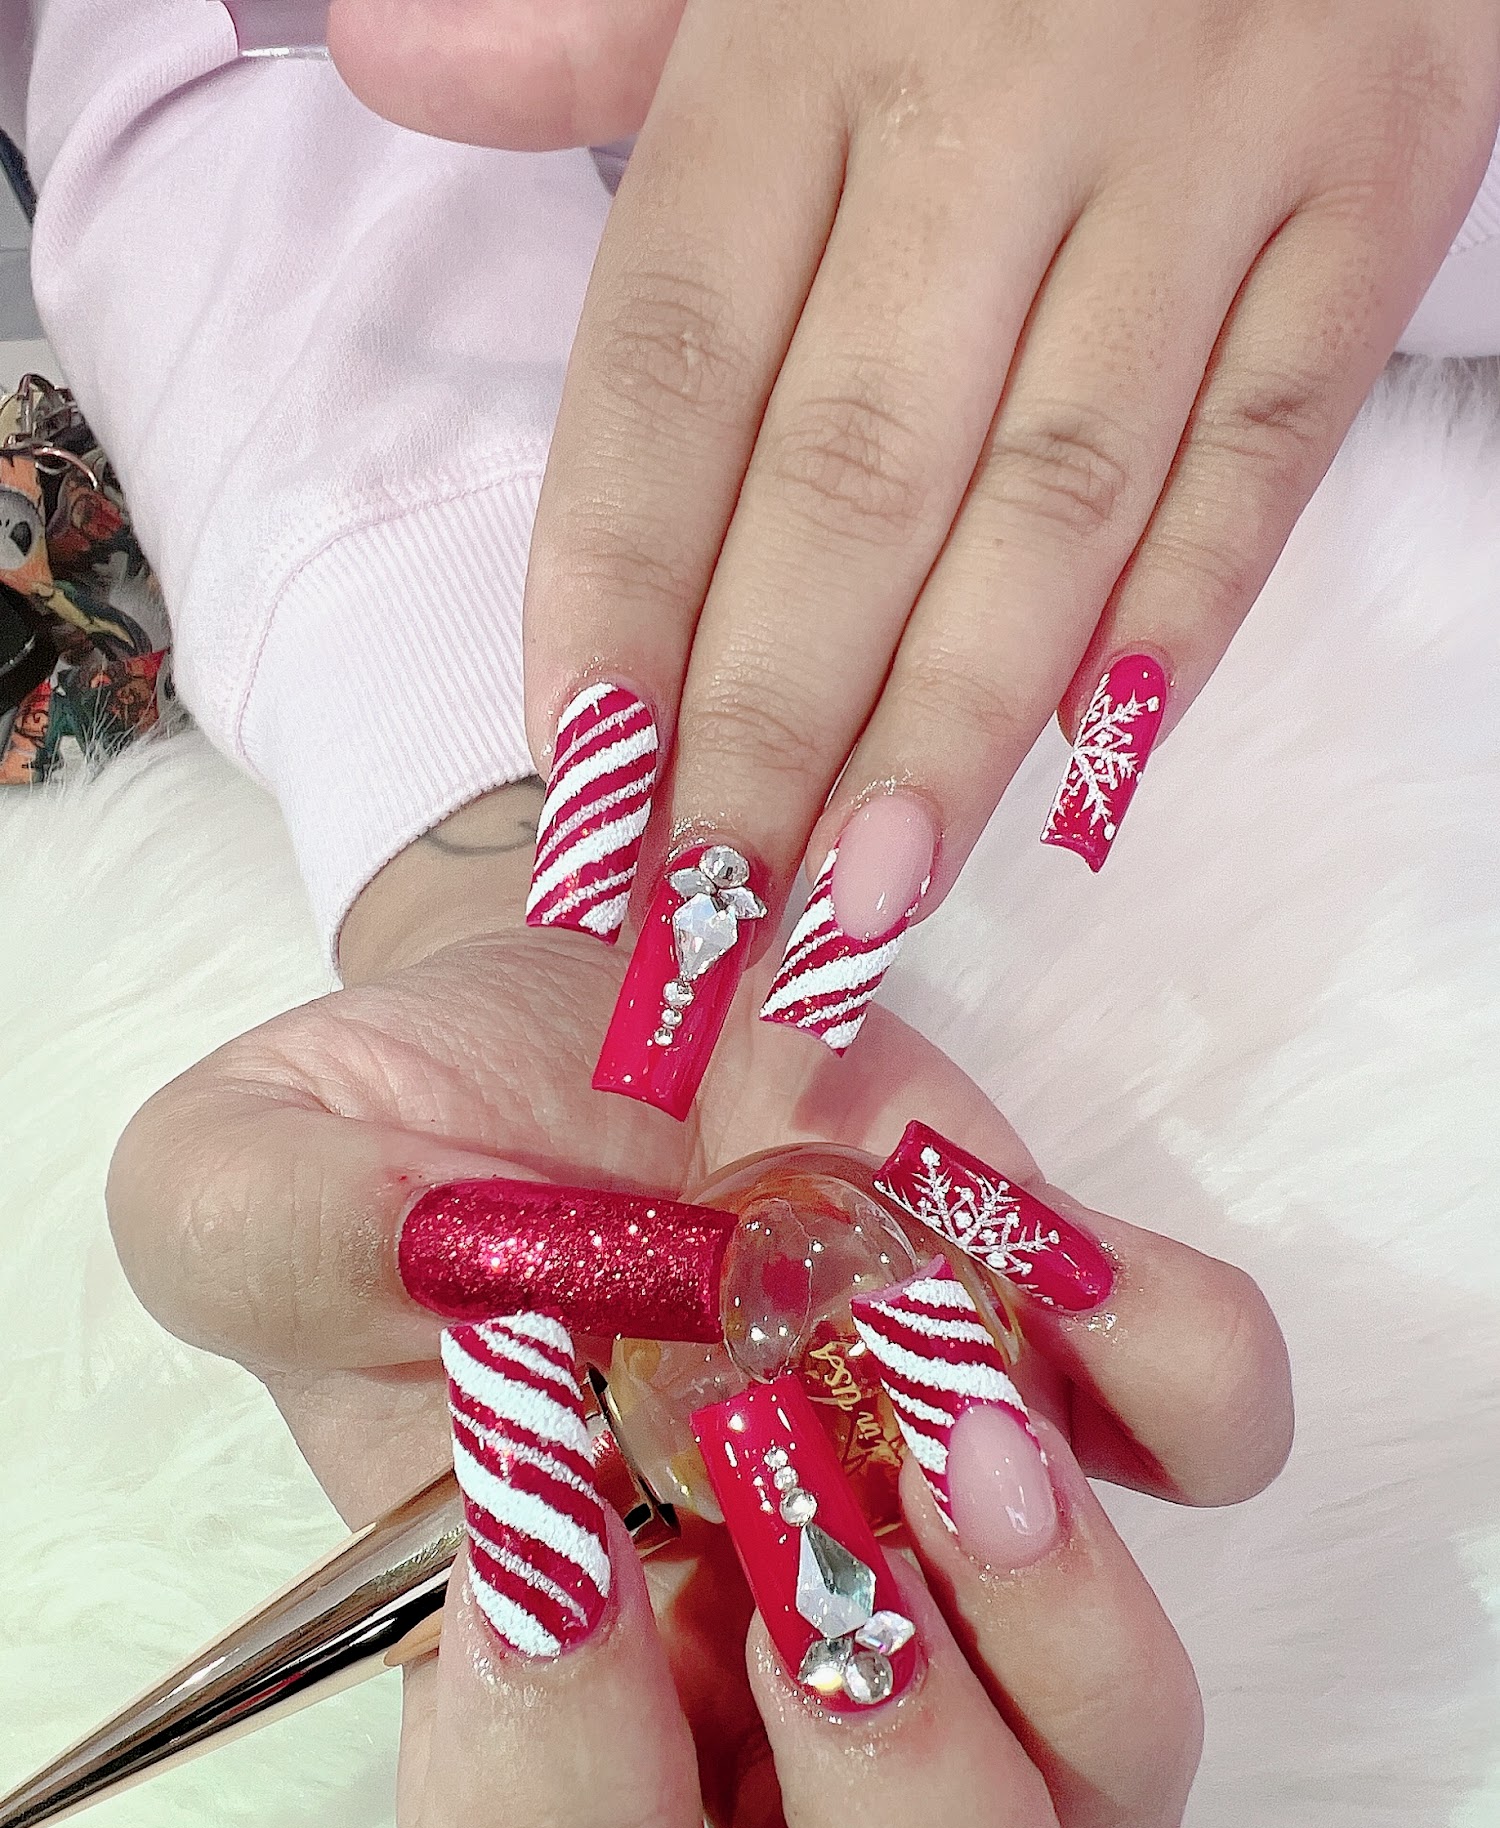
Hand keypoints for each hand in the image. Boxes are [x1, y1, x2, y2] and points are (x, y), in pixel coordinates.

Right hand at [107, 789, 1290, 1827]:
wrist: (557, 997)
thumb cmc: (402, 1134)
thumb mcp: (246, 1169)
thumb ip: (283, 1247)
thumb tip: (474, 1304)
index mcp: (551, 1695)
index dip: (572, 1807)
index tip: (558, 1528)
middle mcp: (775, 1675)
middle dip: (897, 1781)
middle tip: (794, 1520)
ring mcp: (952, 1538)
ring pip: (1123, 1769)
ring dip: (1061, 1613)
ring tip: (945, 1390)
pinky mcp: (1068, 1364)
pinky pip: (1217, 1443)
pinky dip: (1176, 1370)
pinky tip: (1031, 1258)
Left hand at [491, 0, 1494, 986]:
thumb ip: (595, 29)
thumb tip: (389, 60)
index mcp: (810, 33)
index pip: (672, 368)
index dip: (618, 597)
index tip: (581, 788)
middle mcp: (1000, 97)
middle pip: (853, 478)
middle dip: (768, 728)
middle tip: (708, 922)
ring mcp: (1205, 149)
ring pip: (1057, 499)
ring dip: (954, 731)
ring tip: (865, 908)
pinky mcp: (1377, 184)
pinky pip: (1269, 443)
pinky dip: (1186, 616)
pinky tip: (1091, 775)